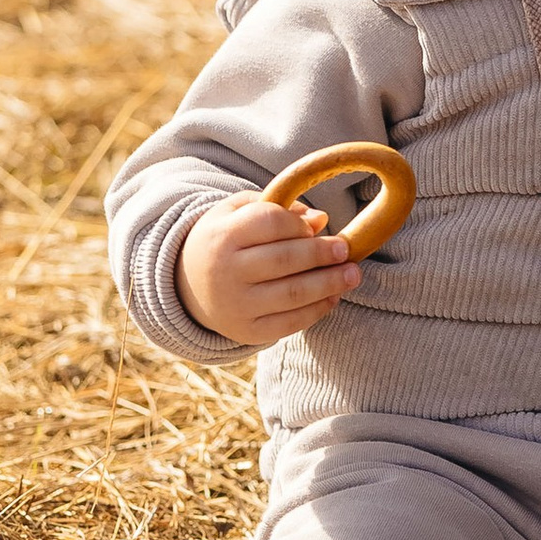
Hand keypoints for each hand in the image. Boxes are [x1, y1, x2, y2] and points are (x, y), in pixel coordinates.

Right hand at [178, 194, 362, 350]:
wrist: (187, 286)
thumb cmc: (225, 240)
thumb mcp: (239, 213)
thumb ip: (278, 208)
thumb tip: (321, 219)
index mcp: (222, 236)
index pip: (269, 222)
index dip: (299, 223)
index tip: (318, 226)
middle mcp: (224, 272)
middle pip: (285, 259)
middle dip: (322, 254)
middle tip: (346, 249)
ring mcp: (235, 305)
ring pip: (292, 293)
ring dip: (330, 283)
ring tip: (352, 274)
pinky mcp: (247, 331)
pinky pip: (290, 322)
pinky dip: (317, 309)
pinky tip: (334, 296)